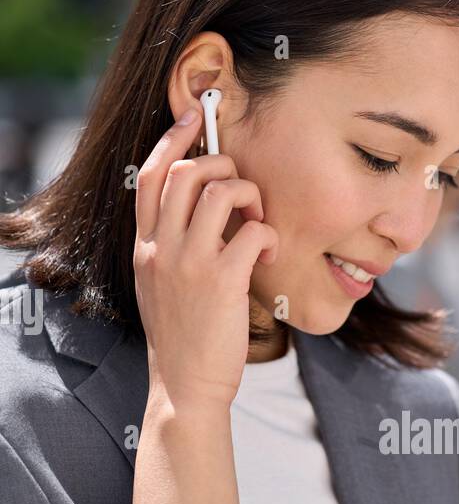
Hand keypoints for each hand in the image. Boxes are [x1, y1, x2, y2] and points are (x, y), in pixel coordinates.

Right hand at [134, 107, 278, 410]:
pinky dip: (268, 233)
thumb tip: (201, 211)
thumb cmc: (183, 336)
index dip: (172, 139)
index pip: (148, 175)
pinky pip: (252, 230)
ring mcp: (190, 262)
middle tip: (242, 187)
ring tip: (257, 221)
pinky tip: (269, 251)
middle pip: (186, 172)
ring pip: (221, 190)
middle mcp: (162, 247)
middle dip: (222, 164)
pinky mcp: (222, 280)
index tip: (193, 118)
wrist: (186, 385)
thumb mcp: (160, 285)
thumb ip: (170, 246)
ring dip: (250, 194)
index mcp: (145, 245)